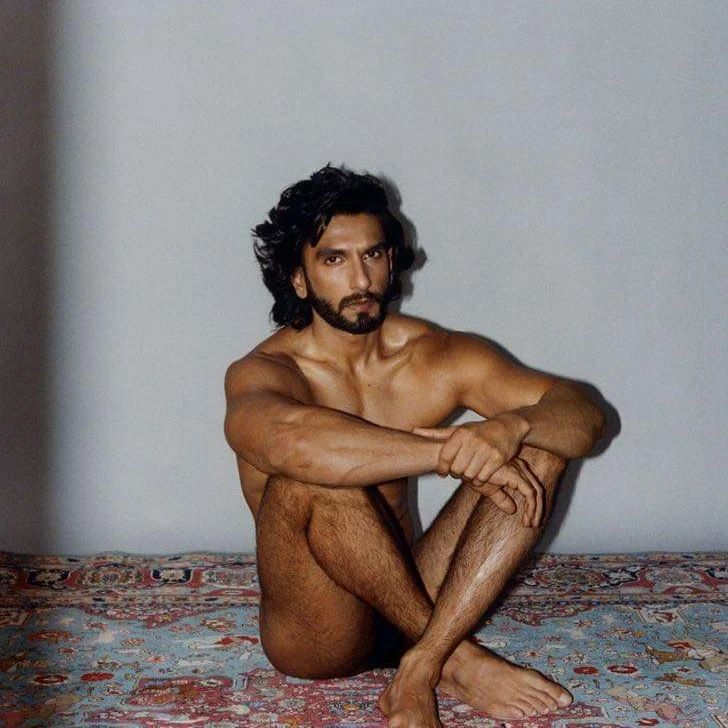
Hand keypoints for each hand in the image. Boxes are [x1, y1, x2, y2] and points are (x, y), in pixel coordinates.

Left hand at [415, 416, 540, 526]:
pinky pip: (483, 477)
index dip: (441, 468)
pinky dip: (480, 480)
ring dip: (468, 478)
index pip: (445, 456)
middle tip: (458, 472)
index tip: (442, 472)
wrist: (507, 427)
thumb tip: (414, 431)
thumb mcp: (458, 429)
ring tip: (468, 473)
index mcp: (461, 433)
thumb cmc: (479, 430)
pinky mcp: (498, 459)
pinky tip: (479, 475)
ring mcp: (487, 450)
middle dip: (456, 473)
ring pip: (469, 474)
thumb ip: (436, 434)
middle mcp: (473, 440)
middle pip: (457, 468)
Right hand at [462, 458, 544, 527]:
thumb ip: (502, 499)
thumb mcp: (490, 490)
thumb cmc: (474, 474)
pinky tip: (527, 518)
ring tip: (532, 524)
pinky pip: (530, 494)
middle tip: (534, 524)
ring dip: (536, 510)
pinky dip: (531, 507)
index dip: (533, 505)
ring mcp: (519, 470)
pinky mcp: (516, 475)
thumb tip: (512, 510)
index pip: (532, 488)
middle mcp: (520, 467)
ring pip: (537, 492)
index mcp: (516, 469)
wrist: (466, 469)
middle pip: (538, 489)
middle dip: (538, 509)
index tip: (529, 520)